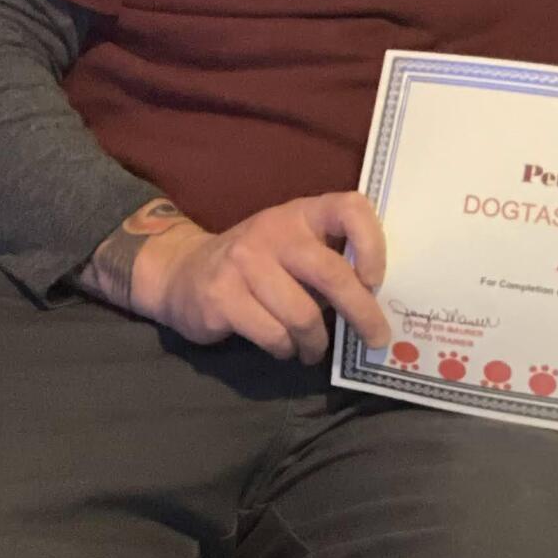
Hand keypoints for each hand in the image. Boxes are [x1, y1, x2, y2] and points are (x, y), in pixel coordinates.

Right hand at [127, 192, 389, 360]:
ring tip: (314, 350)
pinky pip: (273, 335)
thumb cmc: (258, 266)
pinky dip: (285, 350)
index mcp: (301, 214)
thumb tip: (376, 307)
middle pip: (331, 273)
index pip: (349, 208)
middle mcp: (272, 230)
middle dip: (361, 313)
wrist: (182, 272)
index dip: (372, 243)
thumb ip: (332, 262)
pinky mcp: (221, 296)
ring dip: (316, 342)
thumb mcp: (294, 249)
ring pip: (303, 315)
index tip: (376, 280)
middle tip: (376, 339)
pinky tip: (284, 349)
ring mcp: (243, 262)